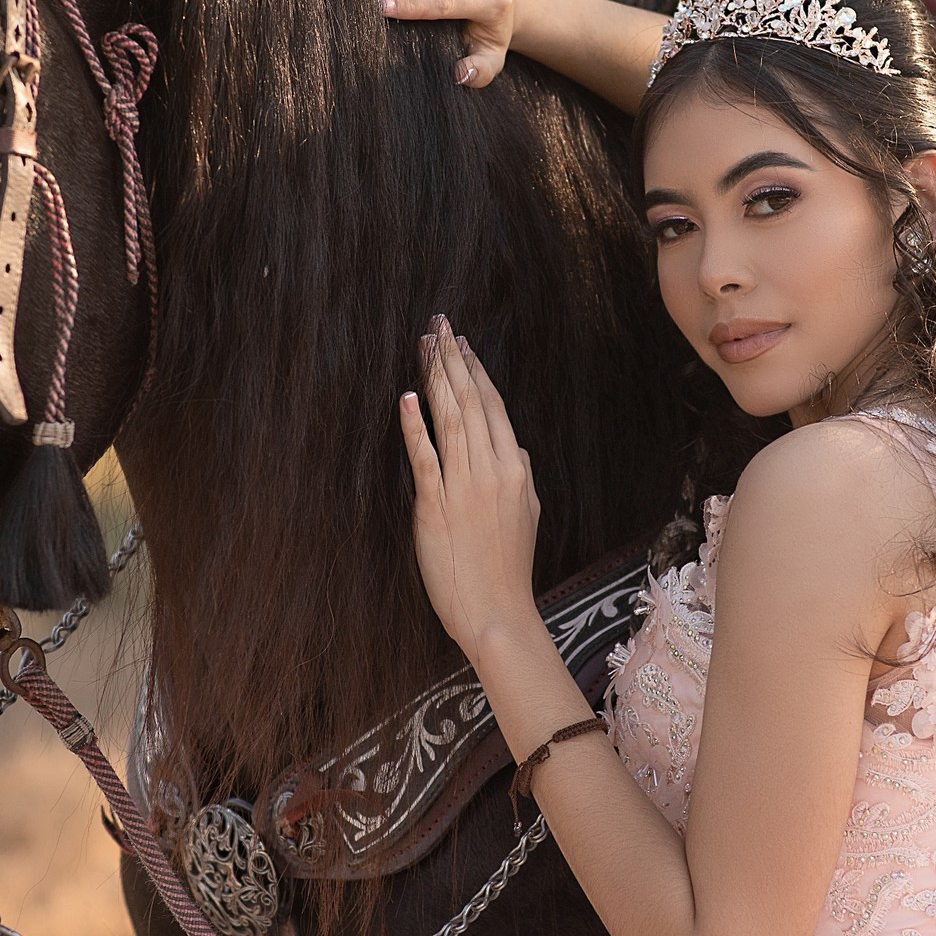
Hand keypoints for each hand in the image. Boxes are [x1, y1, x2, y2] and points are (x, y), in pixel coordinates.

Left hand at [399, 316, 542, 659]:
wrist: (496, 611)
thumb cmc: (509, 566)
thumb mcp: (528, 512)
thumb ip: (520, 474)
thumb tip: (514, 446)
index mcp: (516, 469)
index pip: (494, 406)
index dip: (476, 371)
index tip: (461, 344)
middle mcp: (493, 470)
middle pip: (471, 401)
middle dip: (452, 359)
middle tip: (439, 325)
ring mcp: (464, 486)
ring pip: (450, 418)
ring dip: (435, 377)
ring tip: (424, 345)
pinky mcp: (435, 505)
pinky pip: (424, 456)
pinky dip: (415, 424)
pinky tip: (407, 397)